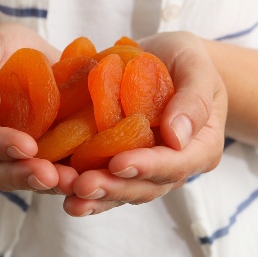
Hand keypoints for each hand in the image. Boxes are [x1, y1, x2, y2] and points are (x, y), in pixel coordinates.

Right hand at [0, 23, 76, 193]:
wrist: (18, 61)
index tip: (26, 146)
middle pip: (0, 171)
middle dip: (26, 175)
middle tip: (50, 176)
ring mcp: (14, 159)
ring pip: (28, 178)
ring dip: (51, 183)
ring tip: (73, 181)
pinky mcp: (44, 158)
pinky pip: (55, 170)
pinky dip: (72, 174)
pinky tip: (91, 174)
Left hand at [63, 31, 227, 215]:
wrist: (163, 60)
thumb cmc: (184, 60)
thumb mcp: (195, 67)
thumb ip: (193, 99)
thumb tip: (178, 137)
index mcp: (199, 148)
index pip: (176, 164)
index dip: (148, 167)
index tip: (119, 163)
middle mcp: (171, 165)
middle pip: (144, 186)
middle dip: (113, 188)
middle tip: (83, 186)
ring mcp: (143, 166)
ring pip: (120, 190)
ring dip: (94, 196)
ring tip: (67, 195)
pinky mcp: (117, 160)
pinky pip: (102, 177)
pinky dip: (81, 185)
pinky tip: (58, 187)